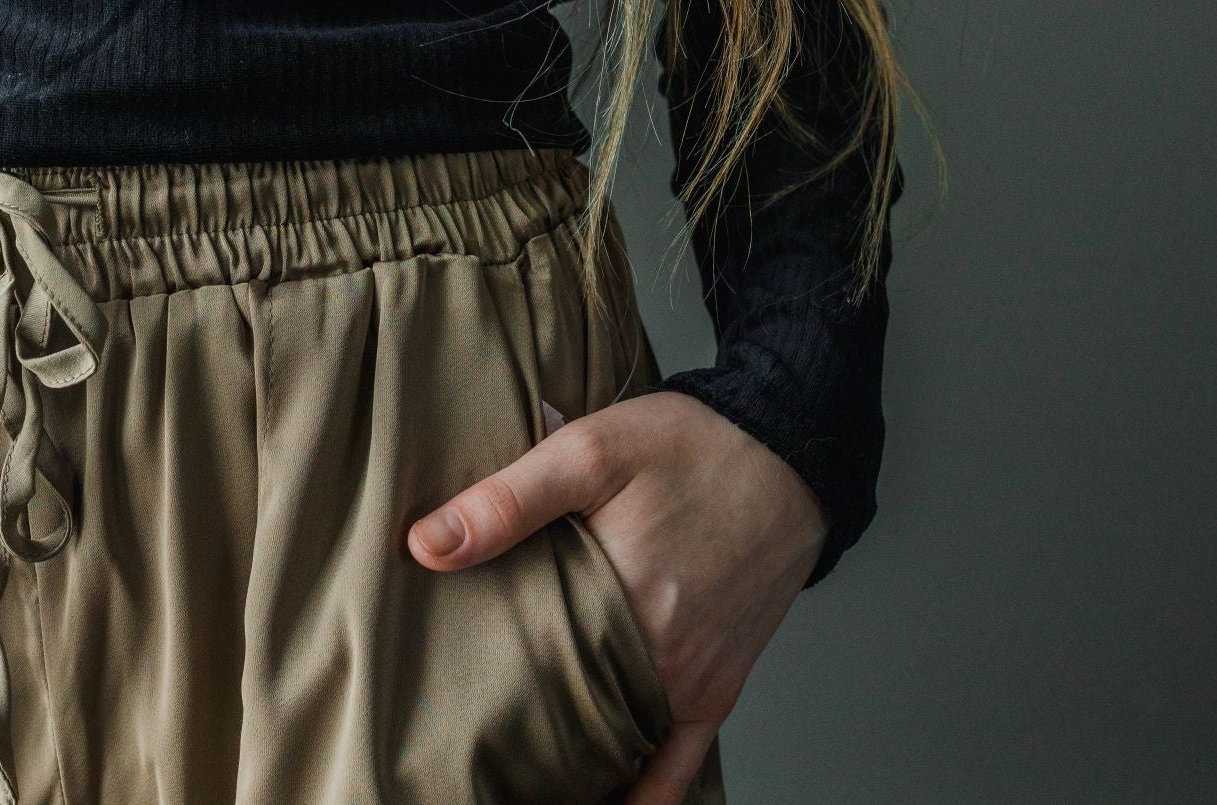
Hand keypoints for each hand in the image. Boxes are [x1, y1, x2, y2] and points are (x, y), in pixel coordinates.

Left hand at [408, 389, 827, 804]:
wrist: (789, 452)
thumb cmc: (692, 447)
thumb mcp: (590, 450)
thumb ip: (507, 501)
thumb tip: (427, 546)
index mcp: (618, 603)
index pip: (523, 678)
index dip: (476, 695)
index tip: (442, 703)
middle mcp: (660, 659)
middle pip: (566, 720)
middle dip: (516, 731)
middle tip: (470, 734)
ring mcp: (692, 681)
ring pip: (614, 747)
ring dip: (569, 760)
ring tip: (517, 765)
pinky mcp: (719, 687)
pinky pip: (678, 767)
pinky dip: (642, 794)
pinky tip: (606, 802)